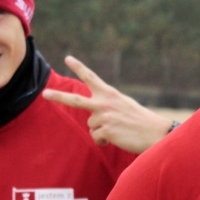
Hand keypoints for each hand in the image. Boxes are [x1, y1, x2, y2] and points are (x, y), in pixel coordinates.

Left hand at [43, 55, 175, 153]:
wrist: (155, 132)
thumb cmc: (141, 121)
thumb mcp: (124, 105)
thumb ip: (107, 107)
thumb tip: (94, 122)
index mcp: (110, 94)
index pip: (91, 78)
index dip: (79, 67)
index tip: (67, 58)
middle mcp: (104, 103)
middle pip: (75, 100)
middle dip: (58, 96)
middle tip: (44, 94)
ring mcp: (103, 116)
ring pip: (91, 126)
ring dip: (101, 132)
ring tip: (118, 131)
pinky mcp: (105, 130)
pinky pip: (97, 138)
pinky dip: (105, 141)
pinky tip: (118, 138)